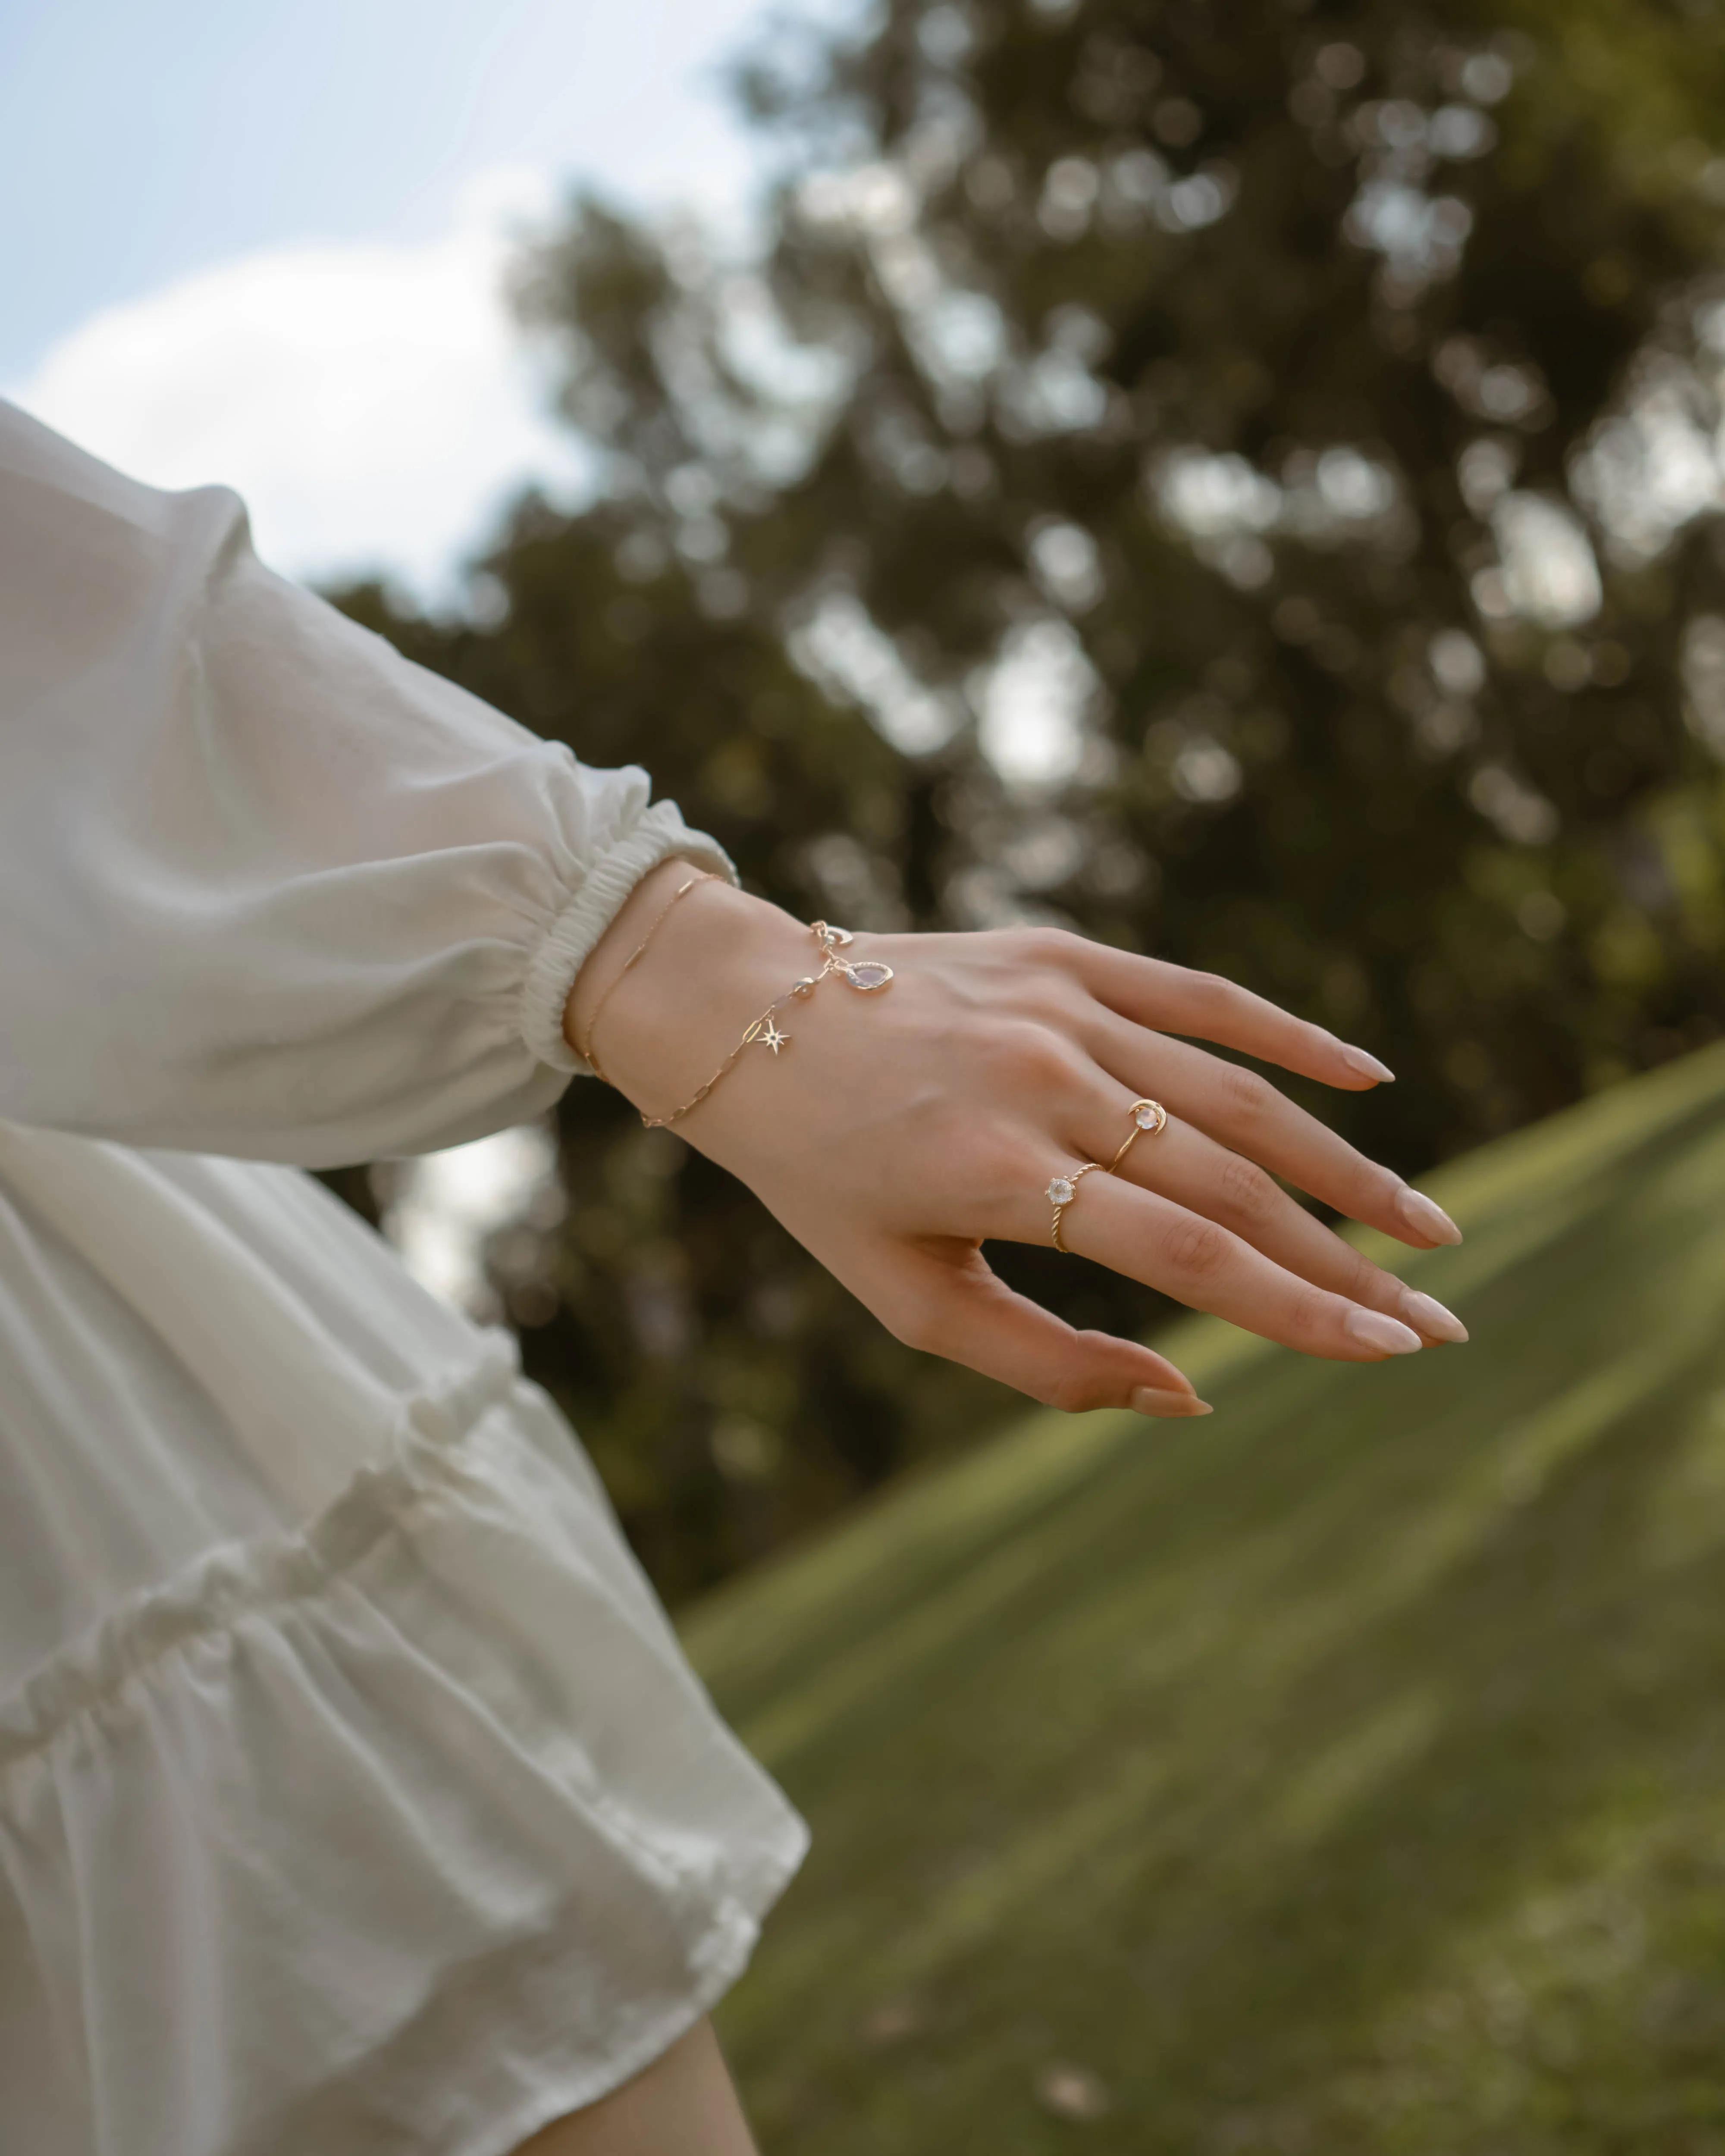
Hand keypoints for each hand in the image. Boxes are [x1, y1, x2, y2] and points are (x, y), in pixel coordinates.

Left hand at [565, 864, 1465, 1417]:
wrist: (739, 1016)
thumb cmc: (818, 1175)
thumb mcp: (901, 1296)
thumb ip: (1042, 1363)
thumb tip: (1186, 1401)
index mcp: (999, 1175)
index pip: (1189, 1256)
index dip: (1299, 1311)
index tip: (1391, 1352)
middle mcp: (1046, 1083)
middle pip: (1234, 1182)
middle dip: (1347, 1259)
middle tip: (1440, 1316)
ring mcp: (1062, 1007)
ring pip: (1238, 1094)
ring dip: (1342, 1165)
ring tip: (1422, 1225)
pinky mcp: (1065, 954)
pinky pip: (1202, 995)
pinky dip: (1288, 1036)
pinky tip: (1364, 1081)